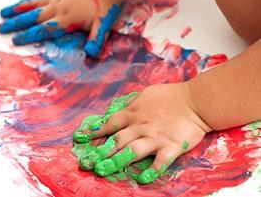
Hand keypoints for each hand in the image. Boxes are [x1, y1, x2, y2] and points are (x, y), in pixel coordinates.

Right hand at [0, 0, 124, 57]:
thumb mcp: (103, 26)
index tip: (15, 40)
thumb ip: (96, 41)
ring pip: (34, 3)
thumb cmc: (106, 7)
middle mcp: (58, 7)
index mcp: (67, 19)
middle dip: (16, 24)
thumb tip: (91, 56)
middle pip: (33, 17)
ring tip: (3, 12)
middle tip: (0, 28)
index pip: (44, 29)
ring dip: (18, 8)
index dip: (29, 35)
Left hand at [74, 83, 211, 183]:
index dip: (95, 131)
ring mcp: (155, 138)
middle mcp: (141, 126)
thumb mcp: (146, 95)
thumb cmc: (170, 96)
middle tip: (87, 163)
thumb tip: (120, 111)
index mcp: (134, 113)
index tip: (80, 138)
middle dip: (100, 152)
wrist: (195, 100)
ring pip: (132, 151)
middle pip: (117, 140)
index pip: (110, 123)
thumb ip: (132, 105)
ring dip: (116, 161)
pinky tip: (140, 180)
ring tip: (102, 171)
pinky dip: (151, 171)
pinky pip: (159, 162)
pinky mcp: (171, 147)